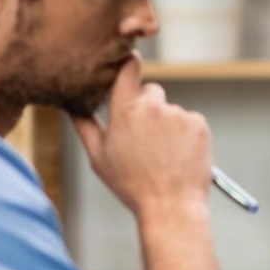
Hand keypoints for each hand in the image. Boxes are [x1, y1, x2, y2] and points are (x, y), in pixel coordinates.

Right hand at [72, 52, 212, 216]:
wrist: (170, 207)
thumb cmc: (131, 185)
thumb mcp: (99, 157)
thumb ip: (84, 125)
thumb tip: (71, 105)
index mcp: (125, 110)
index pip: (128, 69)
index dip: (128, 64)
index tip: (129, 63)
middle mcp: (153, 106)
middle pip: (151, 92)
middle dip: (148, 108)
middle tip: (145, 140)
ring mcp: (178, 114)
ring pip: (171, 110)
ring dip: (168, 125)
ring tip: (163, 155)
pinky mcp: (198, 124)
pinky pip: (190, 121)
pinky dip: (186, 134)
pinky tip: (179, 156)